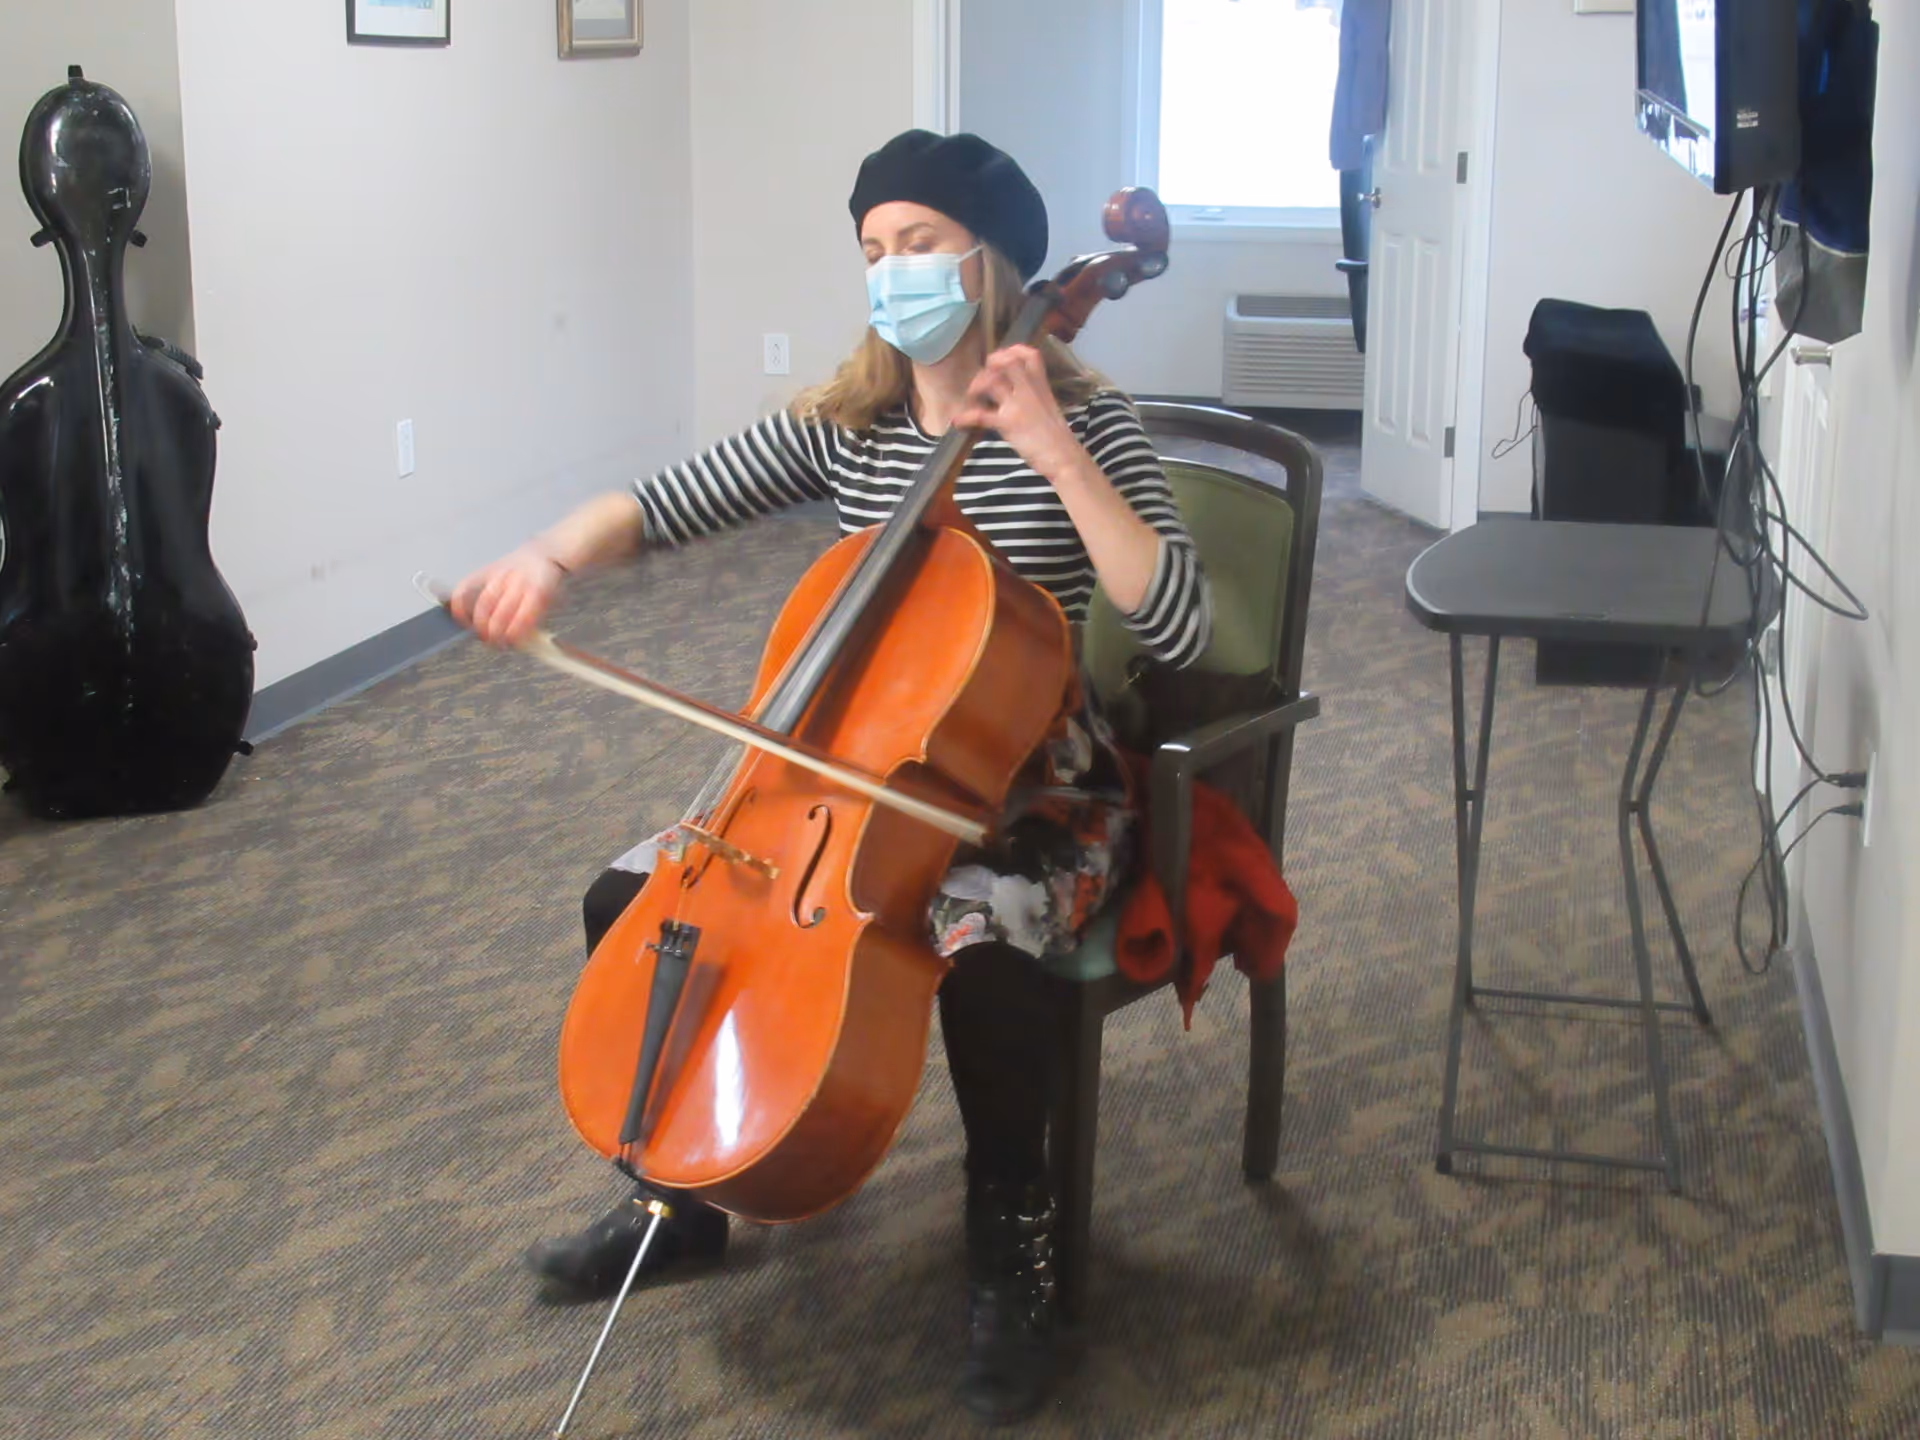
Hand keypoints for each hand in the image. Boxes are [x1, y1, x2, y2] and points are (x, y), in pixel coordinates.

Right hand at [449, 544, 566, 647]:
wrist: (541, 555)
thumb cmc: (544, 583)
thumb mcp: (549, 601)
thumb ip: (533, 621)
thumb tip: (517, 642)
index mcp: (537, 588)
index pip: (522, 615)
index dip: (513, 632)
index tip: (509, 643)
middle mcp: (517, 579)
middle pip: (501, 610)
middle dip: (495, 631)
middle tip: (495, 643)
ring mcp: (500, 573)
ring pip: (484, 601)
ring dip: (481, 623)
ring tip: (483, 636)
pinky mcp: (486, 570)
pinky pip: (466, 585)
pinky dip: (460, 604)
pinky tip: (462, 618)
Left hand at [952, 345, 1082, 479]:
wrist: (1064, 457)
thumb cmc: (1058, 438)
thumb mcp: (1050, 409)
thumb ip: (1035, 397)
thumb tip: (1018, 395)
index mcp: (1041, 386)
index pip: (1030, 355)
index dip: (1013, 351)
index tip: (1002, 359)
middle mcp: (1029, 391)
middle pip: (1006, 362)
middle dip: (989, 366)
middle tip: (983, 380)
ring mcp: (1018, 406)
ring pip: (992, 381)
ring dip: (976, 386)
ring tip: (972, 398)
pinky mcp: (1008, 423)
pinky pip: (981, 415)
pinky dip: (965, 417)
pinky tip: (958, 421)